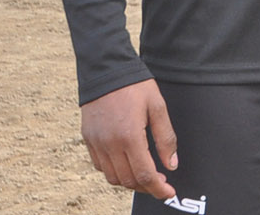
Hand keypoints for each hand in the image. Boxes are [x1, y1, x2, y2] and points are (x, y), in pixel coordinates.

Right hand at [79, 79, 177, 199]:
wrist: (105, 67)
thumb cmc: (134, 84)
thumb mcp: (158, 106)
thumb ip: (166, 137)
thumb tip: (171, 164)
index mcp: (129, 136)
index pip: (144, 175)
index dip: (158, 189)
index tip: (168, 192)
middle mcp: (110, 143)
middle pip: (128, 181)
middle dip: (146, 187)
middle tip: (160, 182)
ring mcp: (96, 142)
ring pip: (112, 178)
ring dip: (129, 181)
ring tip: (143, 173)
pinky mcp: (88, 138)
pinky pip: (100, 166)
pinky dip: (114, 171)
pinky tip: (125, 162)